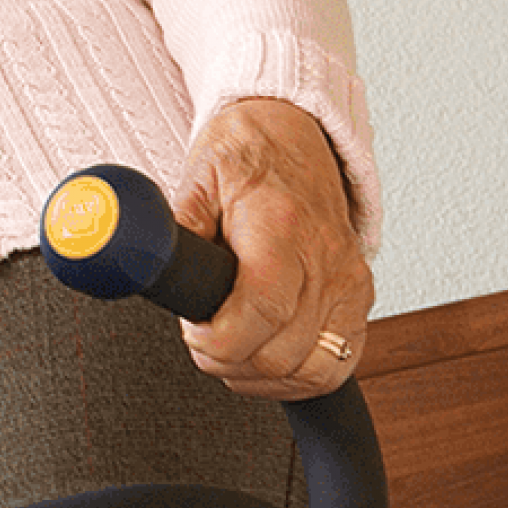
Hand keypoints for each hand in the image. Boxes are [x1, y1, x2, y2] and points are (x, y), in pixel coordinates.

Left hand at [172, 98, 371, 398]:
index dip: (218, 340)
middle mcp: (323, 259)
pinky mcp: (358, 296)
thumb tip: (149, 266)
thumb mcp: (198, 176)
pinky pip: (339, 363)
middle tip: (203, 336)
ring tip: (234, 347)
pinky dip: (300, 376)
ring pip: (313, 371)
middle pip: (281, 354)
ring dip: (263, 375)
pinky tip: (269, 357)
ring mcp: (347, 281)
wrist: (293, 131)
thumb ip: (177, 228)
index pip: (261, 311)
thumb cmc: (248, 151)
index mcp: (280, 227)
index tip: (193, 330)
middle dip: (229, 359)